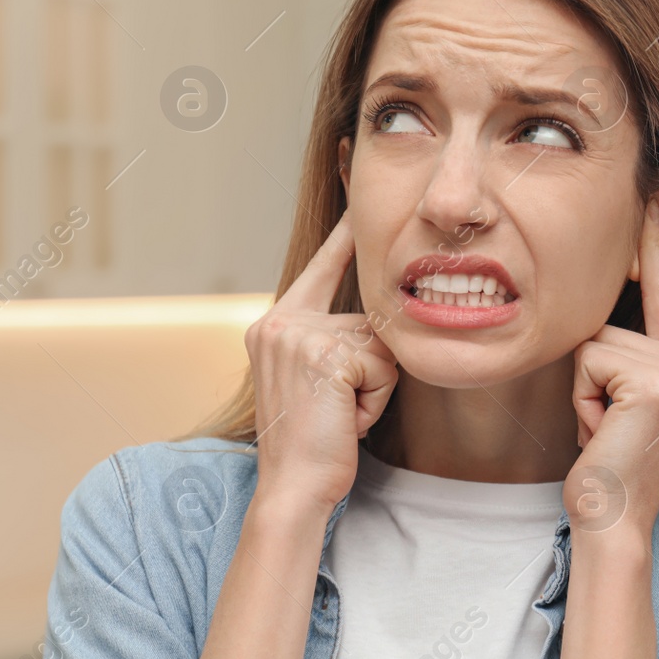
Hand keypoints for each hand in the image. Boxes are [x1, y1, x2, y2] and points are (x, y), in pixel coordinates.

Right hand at [246, 211, 399, 517]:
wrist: (293, 487)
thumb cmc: (314, 442)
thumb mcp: (317, 380)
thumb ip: (333, 342)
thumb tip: (380, 318)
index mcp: (275, 324)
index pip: (322, 265)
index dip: (345, 232)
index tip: (353, 172)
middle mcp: (279, 321)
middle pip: (369, 318)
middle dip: (371, 368)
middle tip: (338, 410)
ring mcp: (298, 335)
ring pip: (380, 344)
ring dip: (374, 387)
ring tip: (340, 415)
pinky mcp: (325, 354)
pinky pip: (383, 366)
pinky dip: (375, 400)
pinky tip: (345, 421)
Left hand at [565, 201, 658, 537]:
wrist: (614, 517)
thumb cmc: (608, 467)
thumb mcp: (621, 403)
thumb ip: (624, 360)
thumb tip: (597, 321)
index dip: (652, 249)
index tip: (652, 202)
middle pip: (609, 324)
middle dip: (591, 376)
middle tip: (607, 426)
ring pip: (595, 342)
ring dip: (584, 390)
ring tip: (605, 430)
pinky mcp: (655, 381)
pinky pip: (589, 360)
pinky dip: (582, 398)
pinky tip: (602, 432)